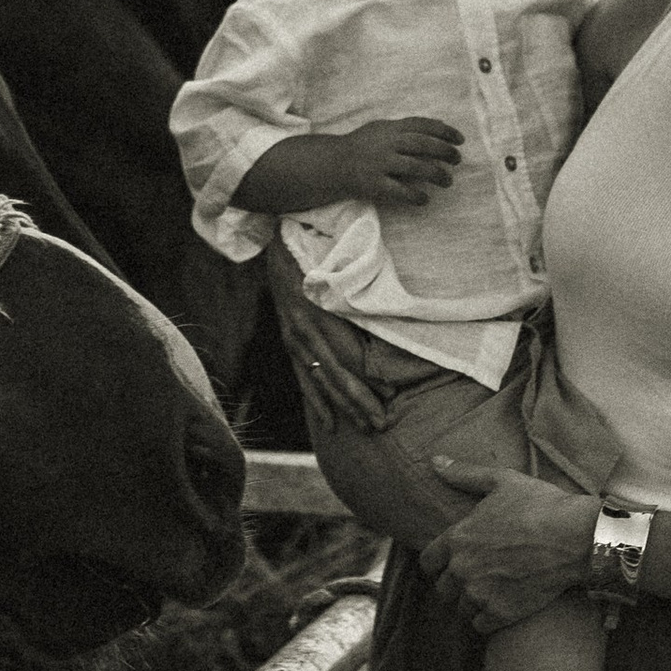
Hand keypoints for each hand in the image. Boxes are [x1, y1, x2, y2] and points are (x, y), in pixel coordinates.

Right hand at [258, 235, 394, 431]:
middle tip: (383, 424)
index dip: (368, 375)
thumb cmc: (316, 247)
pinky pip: (303, 379)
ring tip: (366, 428)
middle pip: (335, 373)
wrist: (277, 242)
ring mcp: (293, 339)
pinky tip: (331, 424)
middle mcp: (302, 330)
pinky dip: (318, 402)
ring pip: (321, 381)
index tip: (392, 392)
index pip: (345, 352)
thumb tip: (385, 309)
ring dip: (344, 407)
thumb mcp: (335, 260)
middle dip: (360, 401)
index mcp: (317, 310)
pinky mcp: (289, 343)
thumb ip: (354, 286)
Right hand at [339, 116, 463, 209]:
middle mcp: (386, 143)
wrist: (333, 164)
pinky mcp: (374, 184)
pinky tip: (425, 199)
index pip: (422, 124)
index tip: (460, 140)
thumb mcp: (382, 129)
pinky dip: (415, 196)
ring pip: (416, 167)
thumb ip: (407, 127)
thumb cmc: (362, 146)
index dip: (444, 130)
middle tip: (458, 160)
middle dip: (445, 151)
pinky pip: (400, 191)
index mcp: (390, 128)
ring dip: (436, 174)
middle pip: (423, 144)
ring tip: (447, 181)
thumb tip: (441, 124)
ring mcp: (380, 163)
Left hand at [422, 461, 599, 636]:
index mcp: (457, 538)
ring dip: (472, 602)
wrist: (577, 537)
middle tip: (478, 577)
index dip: (438, 563)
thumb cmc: (541, 505)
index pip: (427, 562)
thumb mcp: (501, 481)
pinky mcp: (501, 613)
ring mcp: (481, 594)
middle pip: (443, 589)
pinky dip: (488, 619)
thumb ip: (464, 474)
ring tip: (491, 592)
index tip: (452, 562)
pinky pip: (480, 626)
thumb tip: (435, 461)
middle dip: (456, 584)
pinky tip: (502, 607)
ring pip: (461, 609)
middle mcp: (462, 569)